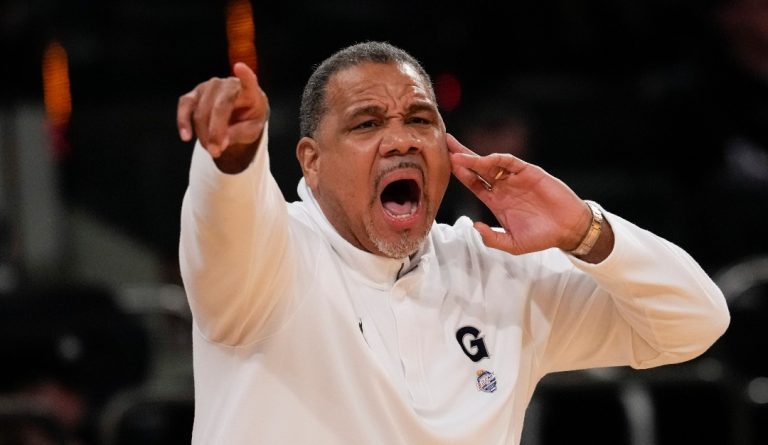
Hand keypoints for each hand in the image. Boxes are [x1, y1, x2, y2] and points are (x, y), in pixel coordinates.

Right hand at [177, 62, 268, 159]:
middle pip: (219, 106)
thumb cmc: (248, 121)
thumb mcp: (252, 131)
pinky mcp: (195, 94)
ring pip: (201, 110)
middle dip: (215, 131)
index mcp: (250, 91)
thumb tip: (220, 141)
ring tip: (211, 149)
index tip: (240, 67)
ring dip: (203, 134)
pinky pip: (185, 106)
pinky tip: (186, 137)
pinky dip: (183, 122)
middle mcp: (228, 84)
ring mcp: (209, 87)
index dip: (244, 75)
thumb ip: (240, 134)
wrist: (238, 117)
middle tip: (216, 152)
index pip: (248, 81)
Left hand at [447, 133, 591, 254]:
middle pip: (477, 168)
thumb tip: (475, 226)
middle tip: (446, 143)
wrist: (568, 229)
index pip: (472, 183)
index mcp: (495, 201)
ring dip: (475, 158)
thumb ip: (492, 239)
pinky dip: (499, 159)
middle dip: (461, 156)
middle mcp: (503, 187)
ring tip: (458, 156)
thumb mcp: (512, 244)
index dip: (459, 174)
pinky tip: (486, 159)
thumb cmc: (541, 237)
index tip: (445, 164)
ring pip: (491, 163)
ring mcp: (515, 178)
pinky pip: (511, 162)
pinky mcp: (530, 172)